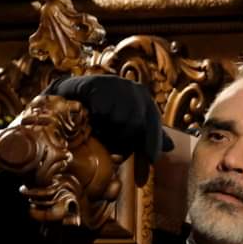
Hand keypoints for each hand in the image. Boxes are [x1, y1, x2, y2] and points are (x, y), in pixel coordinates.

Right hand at [41, 75, 172, 160]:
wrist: (71, 100)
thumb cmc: (102, 118)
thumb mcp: (127, 128)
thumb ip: (148, 136)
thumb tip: (171, 147)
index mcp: (144, 99)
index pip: (154, 123)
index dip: (153, 143)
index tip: (152, 160)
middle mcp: (134, 88)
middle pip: (137, 124)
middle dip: (122, 138)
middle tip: (108, 139)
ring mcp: (117, 84)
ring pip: (120, 118)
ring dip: (107, 129)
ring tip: (97, 125)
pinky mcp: (98, 83)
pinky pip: (102, 110)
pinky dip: (95, 118)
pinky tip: (89, 116)